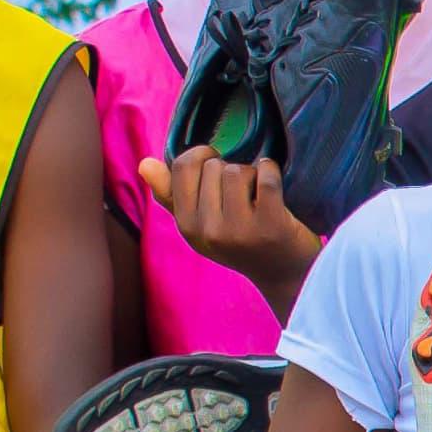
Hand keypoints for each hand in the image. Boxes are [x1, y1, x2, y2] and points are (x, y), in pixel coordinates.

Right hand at [141, 149, 323, 309]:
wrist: (287, 275)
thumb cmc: (243, 243)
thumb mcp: (201, 227)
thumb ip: (171, 196)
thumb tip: (144, 163)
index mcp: (187, 227)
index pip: (181, 168)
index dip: (201, 156)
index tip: (216, 164)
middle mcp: (208, 231)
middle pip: (212, 166)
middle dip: (229, 169)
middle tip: (242, 192)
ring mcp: (239, 230)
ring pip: (237, 170)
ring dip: (251, 172)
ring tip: (257, 193)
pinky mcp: (271, 224)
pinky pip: (266, 175)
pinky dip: (271, 170)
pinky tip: (273, 182)